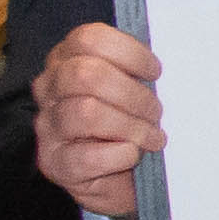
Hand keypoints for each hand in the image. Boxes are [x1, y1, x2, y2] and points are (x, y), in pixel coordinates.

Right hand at [29, 21, 163, 219]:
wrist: (123, 180)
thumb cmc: (133, 125)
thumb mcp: (136, 91)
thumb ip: (140, 73)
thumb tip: (170, 69)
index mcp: (67, 61)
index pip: (88, 39)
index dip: (129, 53)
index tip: (155, 73)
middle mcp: (49, 89)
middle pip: (85, 74)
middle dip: (132, 94)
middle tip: (156, 112)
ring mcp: (48, 127)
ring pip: (86, 113)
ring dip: (131, 126)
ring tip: (153, 138)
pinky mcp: (55, 163)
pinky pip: (87, 156)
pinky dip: (120, 155)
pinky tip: (132, 155)